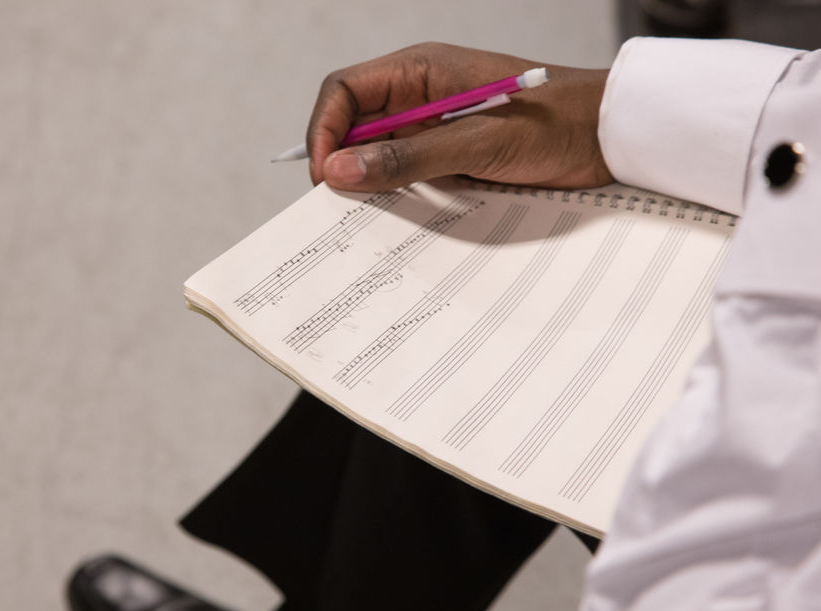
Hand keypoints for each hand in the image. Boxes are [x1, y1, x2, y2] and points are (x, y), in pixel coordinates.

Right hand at [306, 42, 612, 190]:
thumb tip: (337, 170)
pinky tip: (402, 216)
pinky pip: (407, 173)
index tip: (325, 177)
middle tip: (341, 205)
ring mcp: (433, 126)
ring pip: (377, 153)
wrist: (609, 138)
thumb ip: (406, 156)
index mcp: (419, 70)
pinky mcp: (449, 154)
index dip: (324, 132)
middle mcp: (418, 94)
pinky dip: (397, 194)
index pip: (344, 92)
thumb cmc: (554, 123)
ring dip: (369, 182)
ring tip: (369, 215)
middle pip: (353, 124)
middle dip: (340, 161)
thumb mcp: (477, 143)